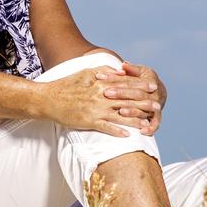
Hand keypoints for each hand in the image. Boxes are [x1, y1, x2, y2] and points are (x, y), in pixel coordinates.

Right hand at [44, 67, 159, 136]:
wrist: (48, 99)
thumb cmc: (66, 85)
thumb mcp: (85, 73)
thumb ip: (104, 70)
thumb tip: (119, 70)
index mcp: (100, 83)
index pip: (125, 84)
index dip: (140, 85)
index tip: (153, 87)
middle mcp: (100, 96)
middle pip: (127, 99)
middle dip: (143, 103)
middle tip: (158, 105)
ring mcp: (95, 109)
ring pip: (120, 115)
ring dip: (135, 119)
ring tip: (148, 123)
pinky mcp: (88, 121)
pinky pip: (106, 127)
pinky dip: (117, 131)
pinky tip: (128, 135)